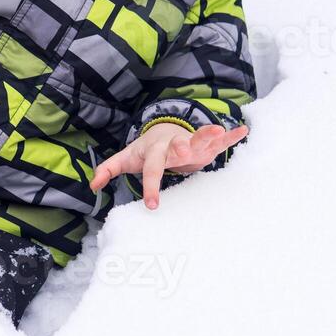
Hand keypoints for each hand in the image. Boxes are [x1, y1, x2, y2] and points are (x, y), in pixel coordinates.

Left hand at [89, 121, 249, 209]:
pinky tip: (242, 131)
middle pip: (177, 146)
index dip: (150, 186)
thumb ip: (109, 170)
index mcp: (154, 151)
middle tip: (185, 151)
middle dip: (181, 148)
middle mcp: (174, 145)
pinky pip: (218, 141)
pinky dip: (230, 136)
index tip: (152, 205)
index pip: (151, 169)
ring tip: (219, 130)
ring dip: (209, 135)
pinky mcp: (205, 146)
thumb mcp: (126, 159)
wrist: (162, 132)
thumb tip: (92, 185)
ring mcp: (191, 143)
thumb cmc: (145, 151)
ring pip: (199, 139)